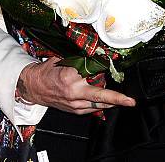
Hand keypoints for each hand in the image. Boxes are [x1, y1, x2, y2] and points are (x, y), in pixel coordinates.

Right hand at [16, 58, 135, 113]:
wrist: (34, 87)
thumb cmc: (47, 71)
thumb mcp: (62, 59)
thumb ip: (79, 59)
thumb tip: (95, 54)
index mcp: (70, 75)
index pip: (93, 71)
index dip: (104, 66)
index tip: (113, 63)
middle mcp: (73, 91)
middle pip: (100, 94)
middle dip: (117, 98)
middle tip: (130, 101)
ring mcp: (74, 103)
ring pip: (98, 104)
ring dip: (111, 100)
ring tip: (123, 100)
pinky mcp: (75, 110)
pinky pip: (93, 108)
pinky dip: (101, 104)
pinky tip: (109, 101)